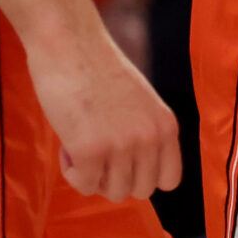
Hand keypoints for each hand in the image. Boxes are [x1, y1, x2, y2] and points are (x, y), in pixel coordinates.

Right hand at [26, 26, 182, 200]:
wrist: (71, 44)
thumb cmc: (99, 70)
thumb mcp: (140, 104)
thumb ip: (144, 134)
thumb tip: (135, 172)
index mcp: (167, 126)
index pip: (170, 180)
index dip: (144, 177)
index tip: (123, 163)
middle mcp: (150, 138)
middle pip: (139, 191)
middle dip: (115, 178)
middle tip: (97, 152)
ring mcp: (122, 145)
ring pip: (112, 192)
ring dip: (93, 175)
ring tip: (82, 144)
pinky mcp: (90, 150)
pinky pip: (84, 185)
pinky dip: (72, 172)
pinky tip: (67, 145)